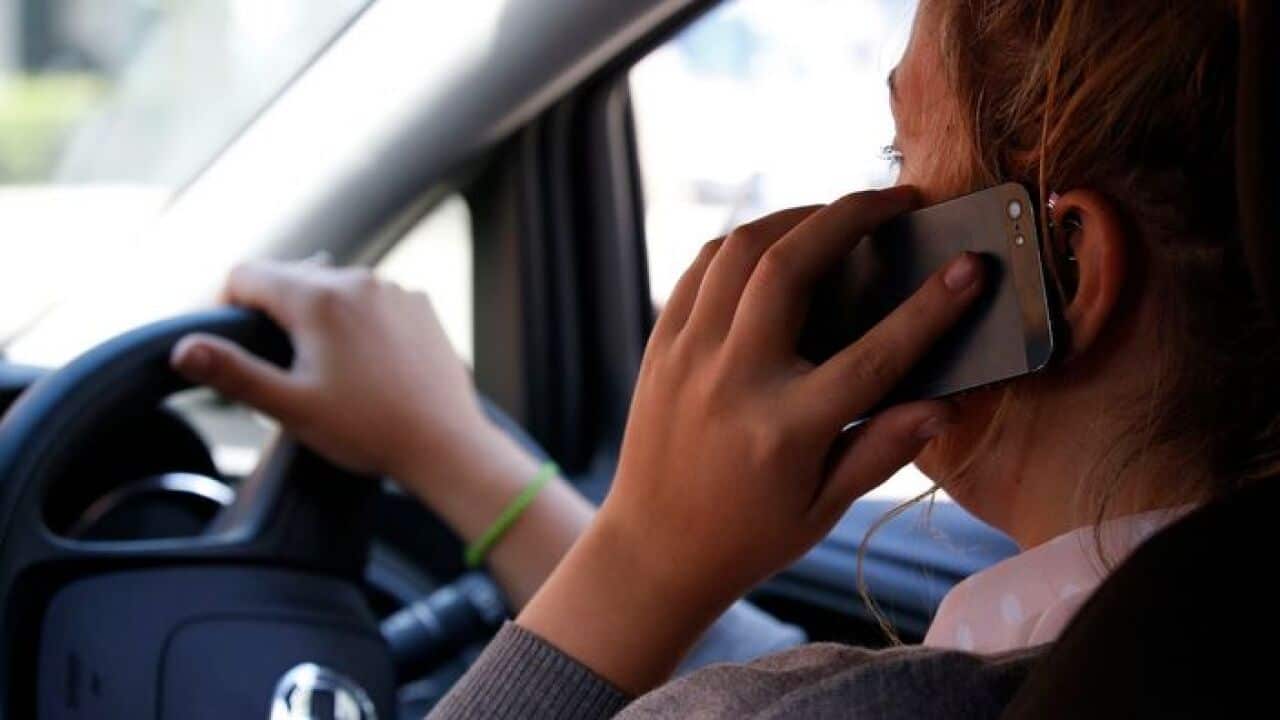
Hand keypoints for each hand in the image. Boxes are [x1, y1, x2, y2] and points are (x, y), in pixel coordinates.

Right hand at [170, 262, 491, 483]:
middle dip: (271, 311)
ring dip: (316, 315)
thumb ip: (233, 373)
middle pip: (290, 277)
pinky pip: (371, 301)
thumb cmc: (368, 429)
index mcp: (318, 297)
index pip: (246, 274)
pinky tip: (361, 363)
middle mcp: (358, 280)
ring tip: (319, 367)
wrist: (446, 444)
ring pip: (333, 288)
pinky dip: (356, 321)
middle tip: (271, 362)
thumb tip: (185, 349)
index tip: (227, 341)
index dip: (224, 303)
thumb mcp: (290, 406)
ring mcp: (394, 290)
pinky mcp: (420, 307)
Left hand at [518, 186, 985, 691]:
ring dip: (794, 216)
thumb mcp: (823, 509)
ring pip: (739, 251)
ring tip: (836, 217)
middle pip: (791, 265)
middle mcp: (733, 380)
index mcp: (785, 429)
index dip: (931, 307)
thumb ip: (881, 450)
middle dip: (850, 214)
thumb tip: (944, 405)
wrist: (651, 551)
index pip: (875, 354)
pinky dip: (743, 243)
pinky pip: (701, 269)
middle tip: (895, 200)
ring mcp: (688, 357)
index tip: (969, 267)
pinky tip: (775, 244)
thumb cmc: (747, 537)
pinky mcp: (660, 347)